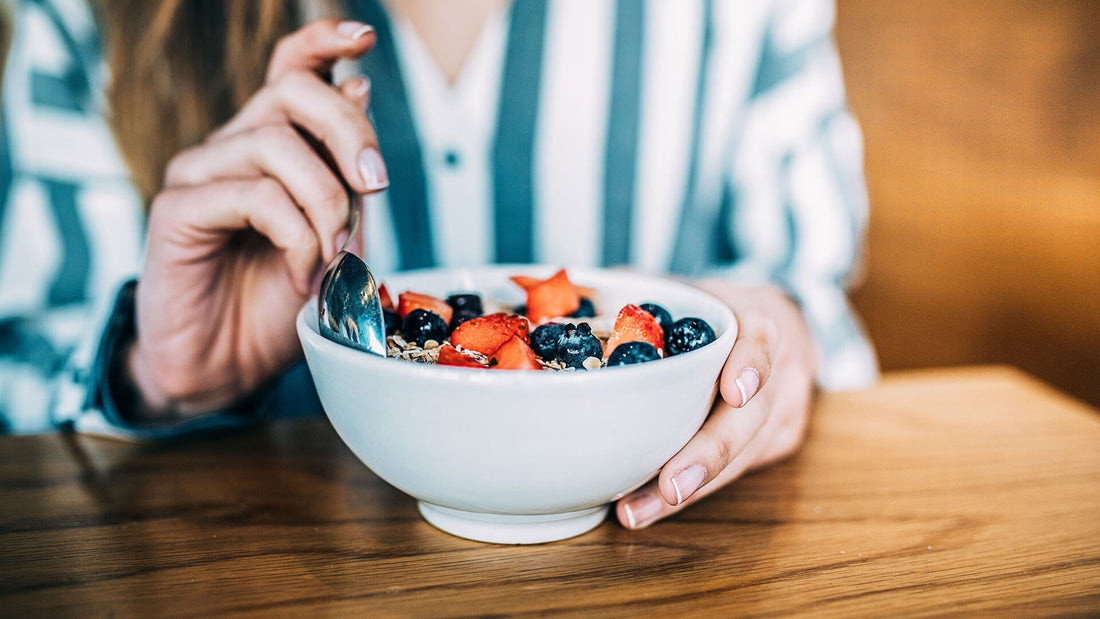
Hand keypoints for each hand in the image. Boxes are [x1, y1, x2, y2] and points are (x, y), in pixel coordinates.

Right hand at [126, 19, 385, 418]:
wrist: (229, 366)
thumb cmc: (281, 302)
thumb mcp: (339, 235)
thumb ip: (347, 173)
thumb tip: (360, 86)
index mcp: (272, 146)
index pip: (291, 69)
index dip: (325, 41)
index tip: (365, 38)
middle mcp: (232, 148)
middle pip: (292, 92)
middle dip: (348, 132)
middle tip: (374, 186)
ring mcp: (200, 175)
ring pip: (275, 145)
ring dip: (325, 204)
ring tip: (332, 256)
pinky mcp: (176, 210)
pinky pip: (252, 195)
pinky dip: (295, 235)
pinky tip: (302, 272)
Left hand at [615, 282, 818, 528]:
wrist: (777, 326)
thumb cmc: (721, 308)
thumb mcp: (692, 286)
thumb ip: (644, 289)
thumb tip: (581, 291)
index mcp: (761, 321)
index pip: (764, 340)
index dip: (752, 365)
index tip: (735, 392)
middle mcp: (782, 372)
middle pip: (752, 420)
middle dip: (708, 457)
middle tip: (669, 486)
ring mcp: (785, 414)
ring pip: (742, 459)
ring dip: (688, 491)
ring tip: (637, 510)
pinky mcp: (775, 446)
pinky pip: (733, 475)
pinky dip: (690, 493)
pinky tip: (648, 506)